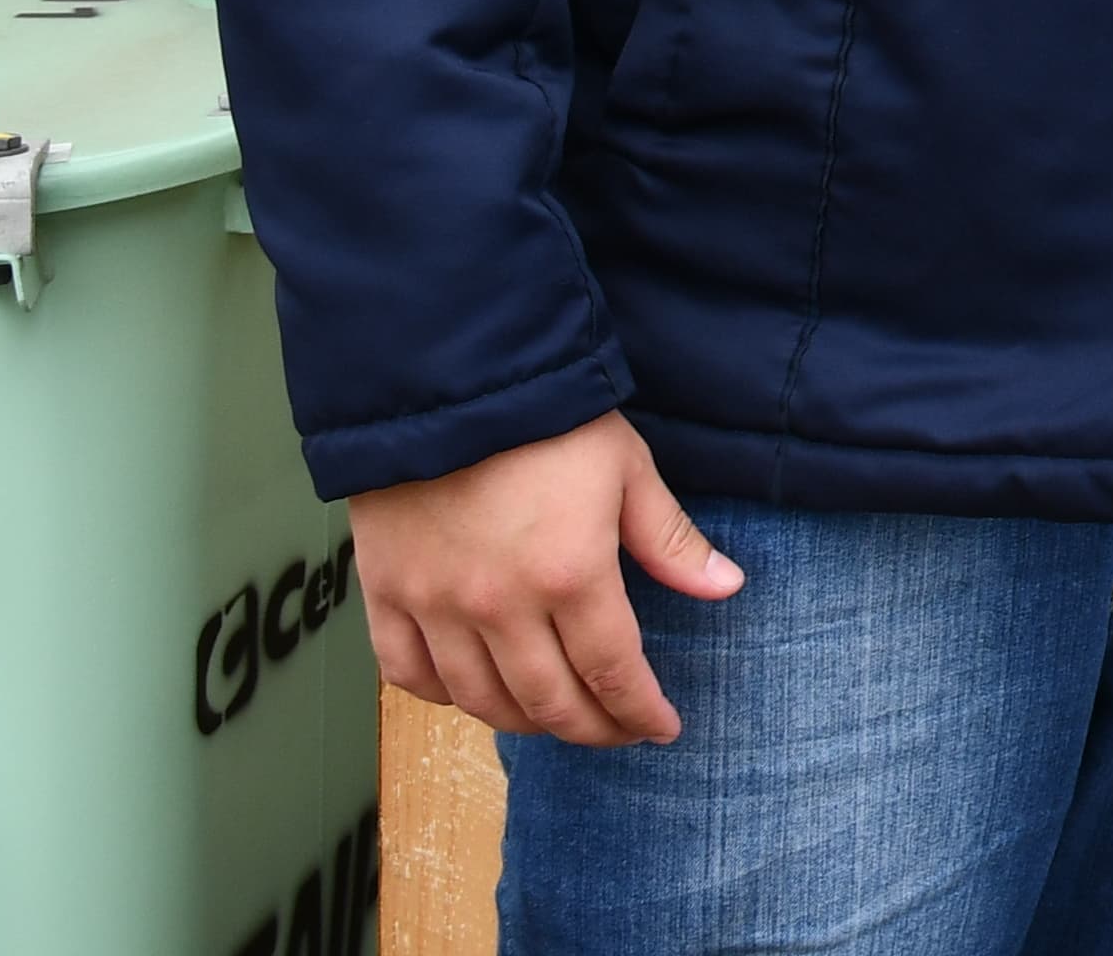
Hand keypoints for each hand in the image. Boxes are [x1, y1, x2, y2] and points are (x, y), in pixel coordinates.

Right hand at [352, 411, 741, 746]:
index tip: (661, 728)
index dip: (640, 712)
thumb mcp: (628, 470)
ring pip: (480, 700)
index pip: (614, 673)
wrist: (446, 381)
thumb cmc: (547, 421)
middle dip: (592, 729)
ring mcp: (436, 606)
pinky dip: (443, 696)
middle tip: (618, 732)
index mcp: (571, 576)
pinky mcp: (385, 595)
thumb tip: (726, 587)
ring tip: (557, 718)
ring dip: (524, 722)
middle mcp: (499, 606)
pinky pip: (407, 674)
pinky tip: (474, 693)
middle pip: (549, 702)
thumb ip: (671, 541)